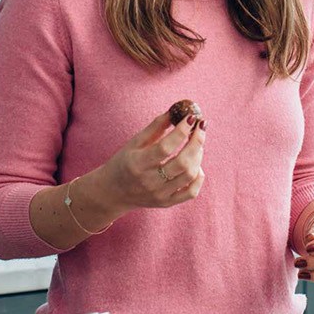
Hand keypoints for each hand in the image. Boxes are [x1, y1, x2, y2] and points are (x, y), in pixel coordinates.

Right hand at [79, 108, 205, 218]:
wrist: (113, 192)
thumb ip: (155, 127)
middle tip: (201, 126)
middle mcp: (149, 182)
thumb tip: (176, 111)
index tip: (190, 117)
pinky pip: (191, 193)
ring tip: (197, 143)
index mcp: (137, 164)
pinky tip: (196, 165)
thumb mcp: (134, 142)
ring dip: (198, 155)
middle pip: (182, 163)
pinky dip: (199, 177)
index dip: (181, 132)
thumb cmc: (124, 162)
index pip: (165, 148)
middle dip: (196, 141)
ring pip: (189, 175)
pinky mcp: (166, 203)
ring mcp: (159, 195)